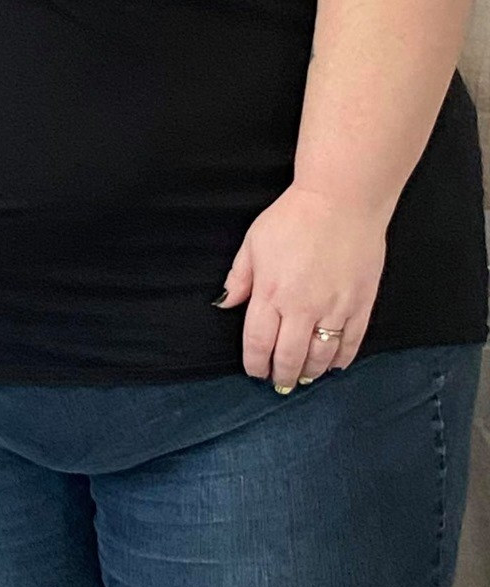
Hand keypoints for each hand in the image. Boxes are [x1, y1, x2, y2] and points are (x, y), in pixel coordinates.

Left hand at [219, 182, 388, 392]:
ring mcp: (335, 308)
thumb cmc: (292, 218)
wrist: (342, 202)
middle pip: (289, 356)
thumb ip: (239, 279)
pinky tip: (334, 366)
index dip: (255, 364)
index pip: (259, 342)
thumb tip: (225, 304)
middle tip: (278, 384)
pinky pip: (351, 343)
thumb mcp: (253, 244)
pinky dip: (341, 360)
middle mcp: (302, 307)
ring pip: (321, 356)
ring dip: (310, 372)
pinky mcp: (362, 305)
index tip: (254, 372)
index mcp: (271, 293)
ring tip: (303, 378)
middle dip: (281, 375)